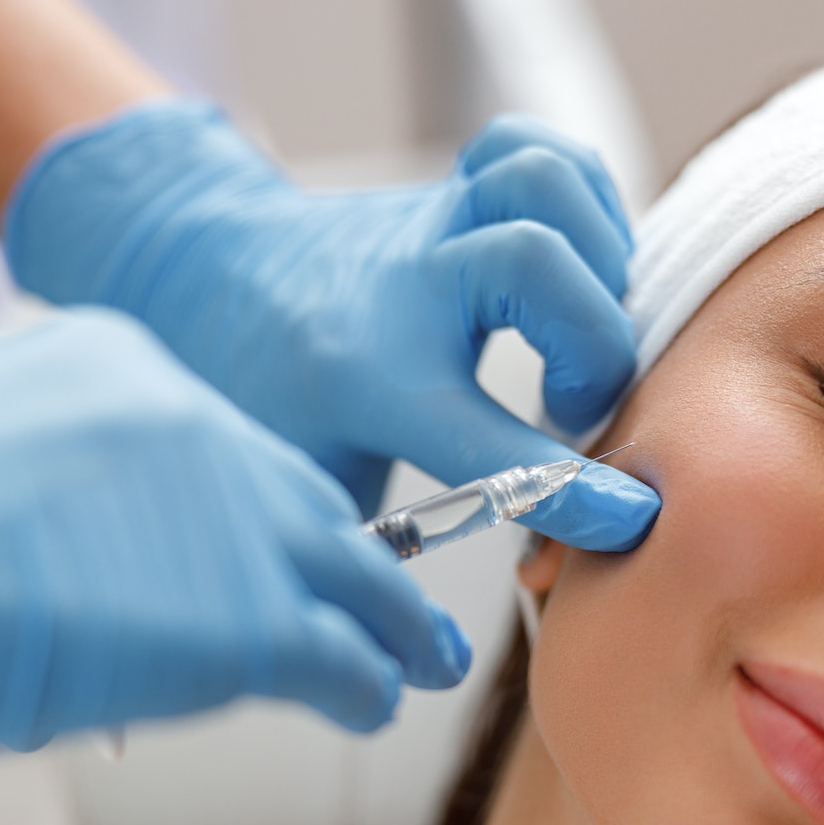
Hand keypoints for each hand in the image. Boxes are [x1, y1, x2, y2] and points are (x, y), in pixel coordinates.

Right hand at [0, 310, 467, 821]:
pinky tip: (380, 705)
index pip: (222, 453)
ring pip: (351, 572)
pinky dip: (374, 683)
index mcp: (118, 370)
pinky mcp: (247, 618)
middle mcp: (195, 424)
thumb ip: (45, 508)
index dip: (261, 518)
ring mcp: (230, 516)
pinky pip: (345, 653)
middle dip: (351, 558)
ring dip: (393, 624)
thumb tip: (63, 587)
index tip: (283, 553)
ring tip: (424, 660)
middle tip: (393, 600)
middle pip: (304, 501)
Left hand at [3, 101, 659, 548]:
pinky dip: (584, 198)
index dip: (570, 488)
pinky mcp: (455, 187)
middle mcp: (405, 284)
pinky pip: (538, 151)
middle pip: (530, 262)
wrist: (194, 268)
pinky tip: (581, 266)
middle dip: (591, 339)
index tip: (628, 520)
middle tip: (576, 402)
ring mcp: (431, 221)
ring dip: (596, 251)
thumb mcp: (292, 488)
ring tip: (588, 325)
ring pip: (538, 180)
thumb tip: (410, 673)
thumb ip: (357, 563)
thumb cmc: (253, 395)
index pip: (486, 438)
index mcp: (362, 375)